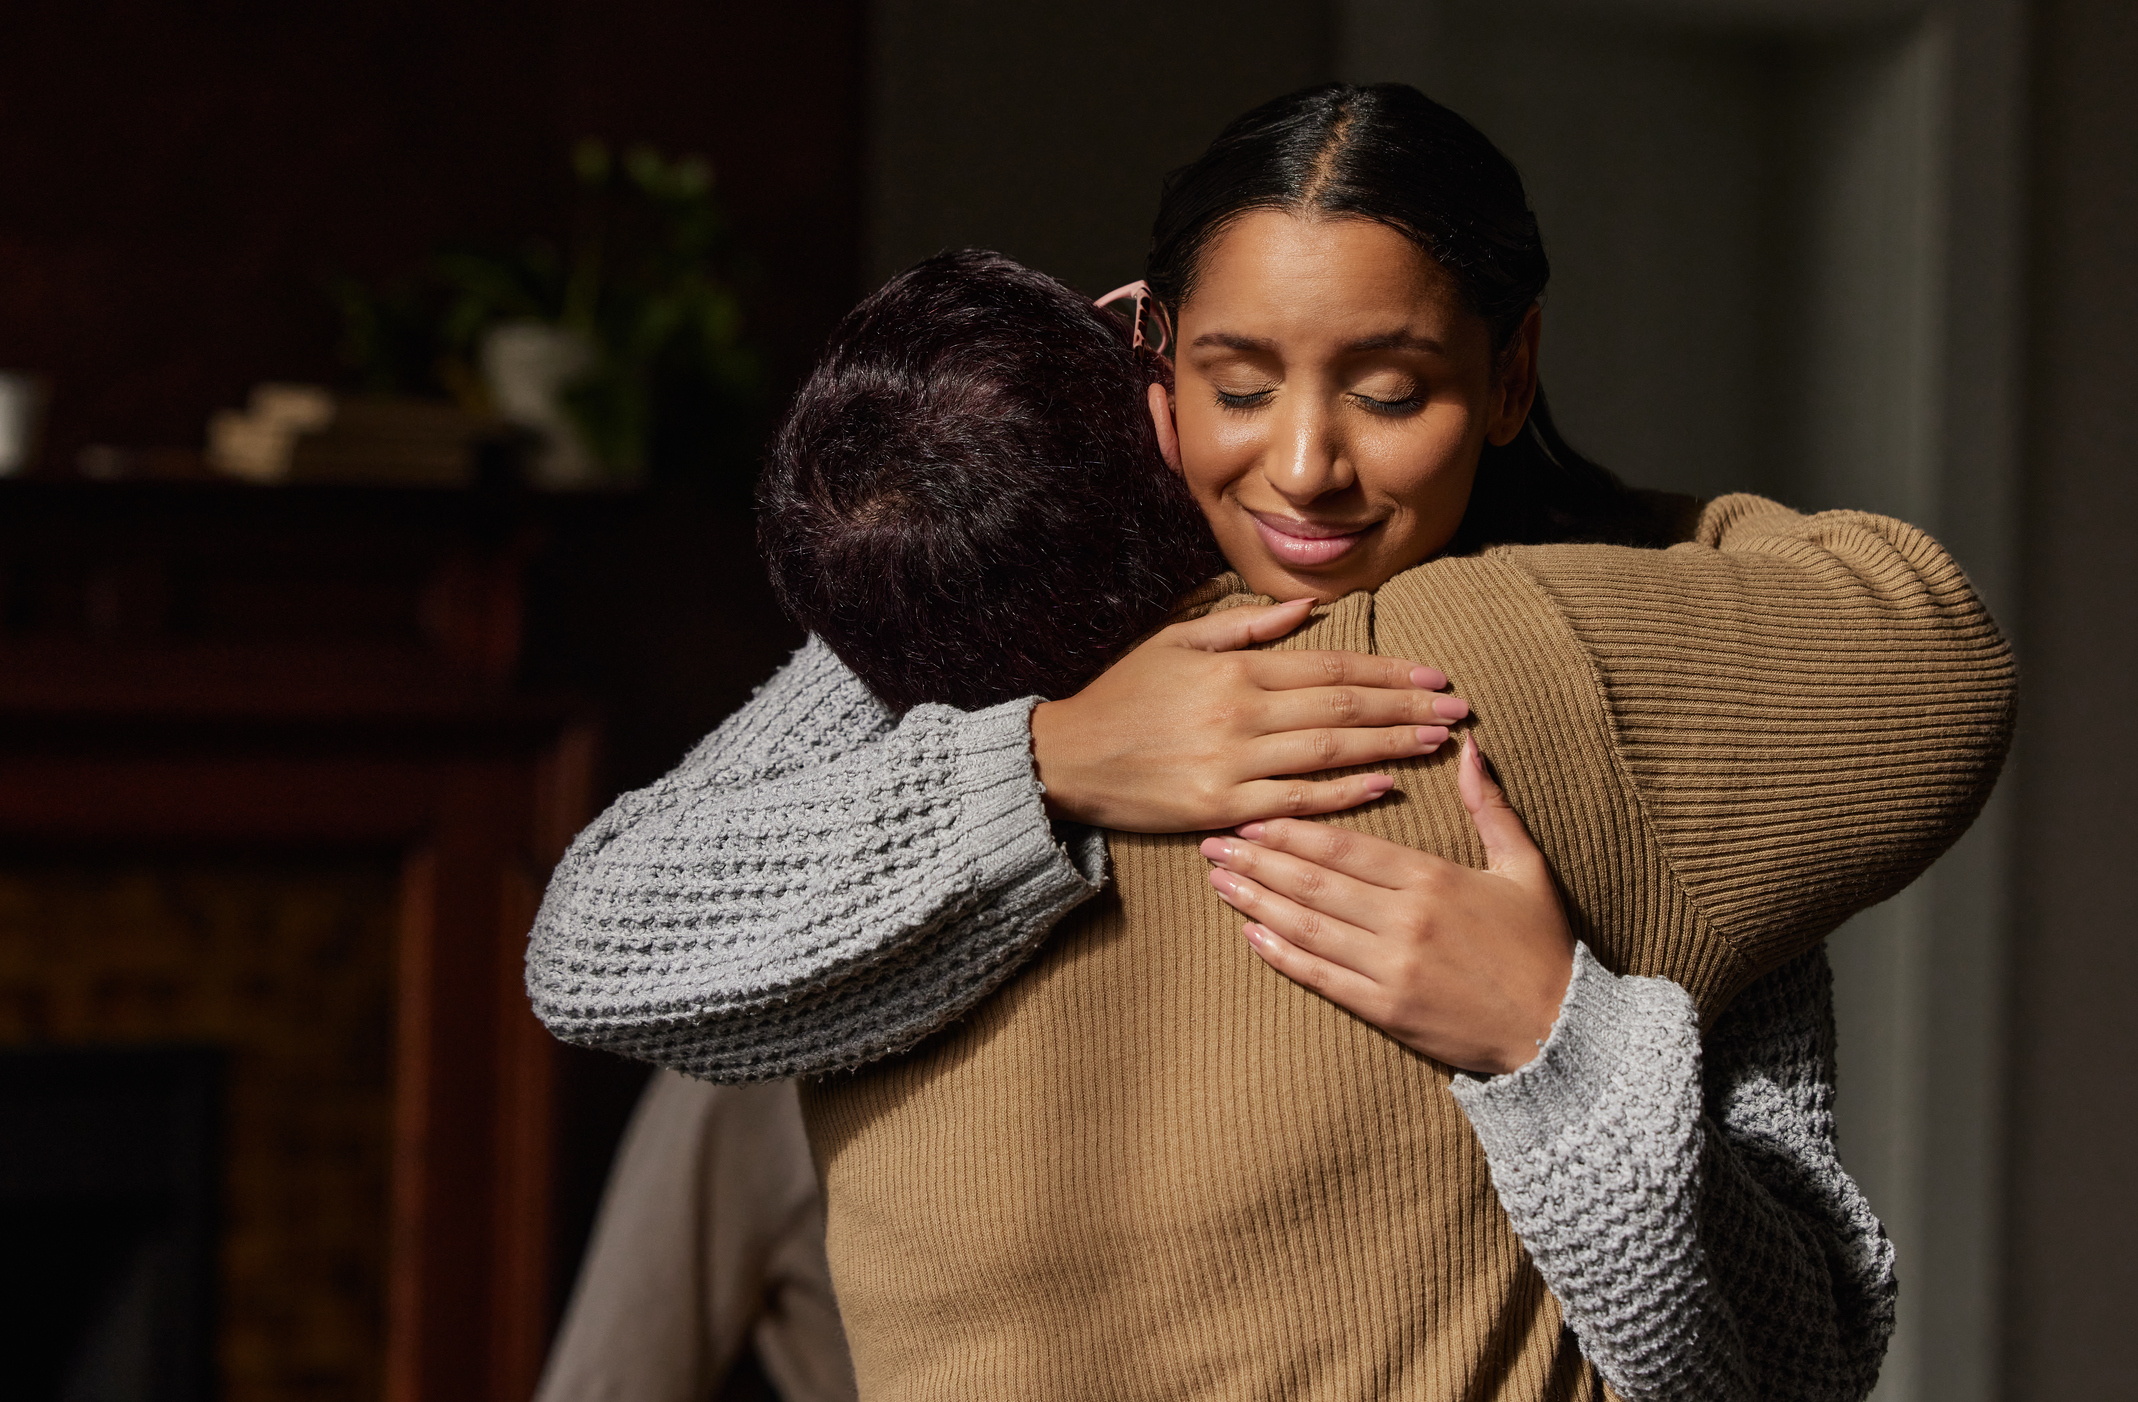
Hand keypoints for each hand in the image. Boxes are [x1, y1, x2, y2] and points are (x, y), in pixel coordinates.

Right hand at [1029, 597, 1469, 831]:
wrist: (1069, 759)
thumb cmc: (1124, 697)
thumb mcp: (1178, 642)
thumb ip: (1246, 626)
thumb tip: (1308, 608)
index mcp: (1237, 671)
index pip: (1331, 667)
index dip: (1389, 672)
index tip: (1435, 676)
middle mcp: (1243, 715)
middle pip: (1343, 709)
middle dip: (1407, 708)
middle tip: (1458, 710)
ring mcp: (1235, 764)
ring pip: (1331, 754)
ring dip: (1390, 746)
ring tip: (1438, 742)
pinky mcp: (1223, 808)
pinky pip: (1297, 802)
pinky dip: (1344, 795)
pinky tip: (1385, 785)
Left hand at [1198, 739, 1574, 1074]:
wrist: (1560, 1031)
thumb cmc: (1542, 946)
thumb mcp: (1524, 867)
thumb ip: (1490, 807)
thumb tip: (1469, 746)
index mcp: (1433, 879)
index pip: (1345, 846)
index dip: (1292, 830)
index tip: (1253, 818)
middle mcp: (1404, 920)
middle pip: (1314, 881)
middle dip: (1257, 861)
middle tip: (1213, 845)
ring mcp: (1391, 967)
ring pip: (1307, 926)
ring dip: (1257, 901)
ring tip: (1219, 882)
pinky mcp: (1386, 1010)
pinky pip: (1321, 977)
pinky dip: (1281, 955)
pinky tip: (1251, 935)